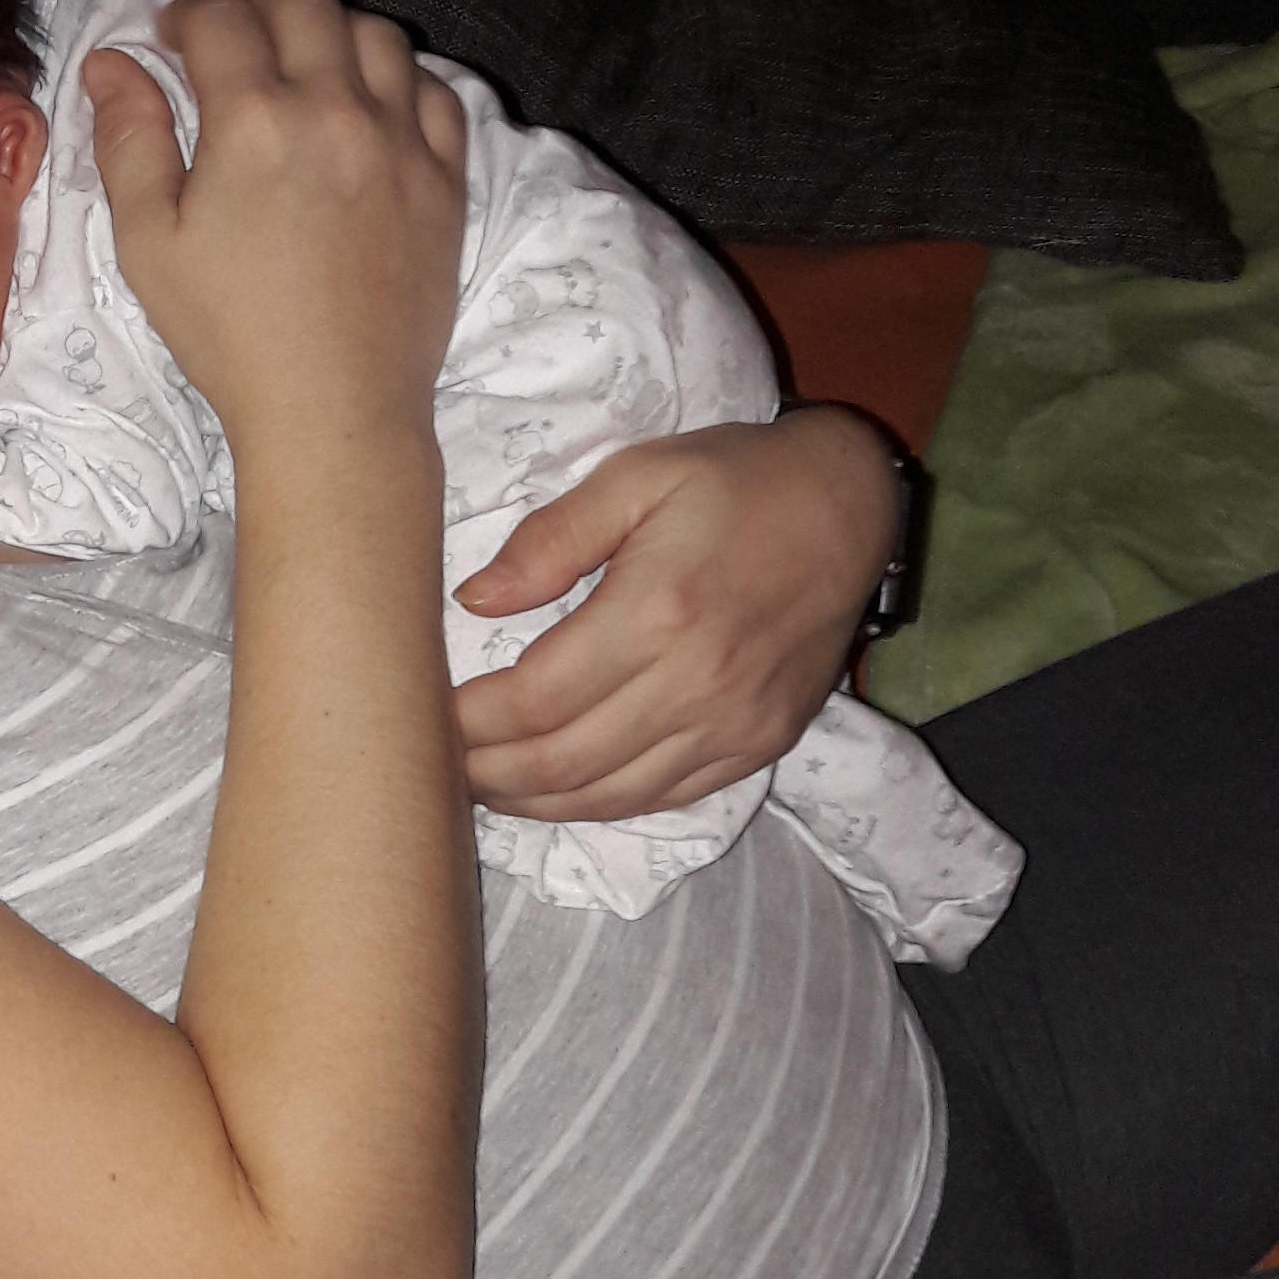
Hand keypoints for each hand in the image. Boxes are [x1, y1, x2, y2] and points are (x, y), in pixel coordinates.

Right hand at [84, 0, 465, 461]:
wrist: (335, 409)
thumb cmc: (229, 334)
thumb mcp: (149, 243)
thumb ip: (129, 140)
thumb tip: (110, 62)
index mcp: (253, 120)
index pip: (221, 18)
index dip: (186, 14)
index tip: (172, 38)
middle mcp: (334, 110)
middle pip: (302, 6)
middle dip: (257, 8)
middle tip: (233, 44)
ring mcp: (401, 141)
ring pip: (375, 34)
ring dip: (330, 32)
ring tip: (303, 65)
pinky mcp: (445, 178)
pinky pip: (435, 88)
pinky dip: (399, 76)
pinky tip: (370, 102)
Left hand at [447, 408, 902, 820]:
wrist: (850, 506)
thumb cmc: (734, 480)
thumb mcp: (635, 476)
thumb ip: (551, 540)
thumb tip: (475, 600)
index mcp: (658, 613)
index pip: (535, 699)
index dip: (470, 721)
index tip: (427, 714)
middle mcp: (697, 684)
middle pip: (562, 763)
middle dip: (486, 773)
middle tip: (438, 764)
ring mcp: (733, 725)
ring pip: (609, 796)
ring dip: (535, 802)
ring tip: (483, 786)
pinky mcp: (758, 745)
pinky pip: (663, 797)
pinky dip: (600, 803)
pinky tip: (559, 789)